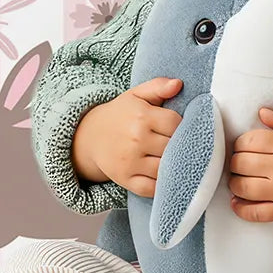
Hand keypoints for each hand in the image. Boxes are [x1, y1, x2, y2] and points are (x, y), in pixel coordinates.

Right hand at [72, 76, 182, 197]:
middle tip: (180, 145)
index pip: (175, 123)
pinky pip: (151, 188)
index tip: (178, 127)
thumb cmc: (121, 114)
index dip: (181, 126)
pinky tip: (164, 176)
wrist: (90, 136)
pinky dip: (160, 185)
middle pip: (172, 146)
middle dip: (179, 146)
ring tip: (174, 159)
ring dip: (173, 165)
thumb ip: (158, 86)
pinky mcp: (125, 179)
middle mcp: (135, 139)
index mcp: (140, 116)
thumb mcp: (136, 95)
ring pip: (165, 168)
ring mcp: (129, 162)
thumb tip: (178, 84)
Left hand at [228, 106, 272, 223]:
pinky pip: (255, 213)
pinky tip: (236, 202)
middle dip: (235, 162)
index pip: (248, 141)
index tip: (243, 146)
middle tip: (239, 162)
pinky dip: (241, 209)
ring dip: (234, 183)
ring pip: (243, 188)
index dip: (240, 143)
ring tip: (238, 180)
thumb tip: (261, 112)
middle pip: (241, 164)